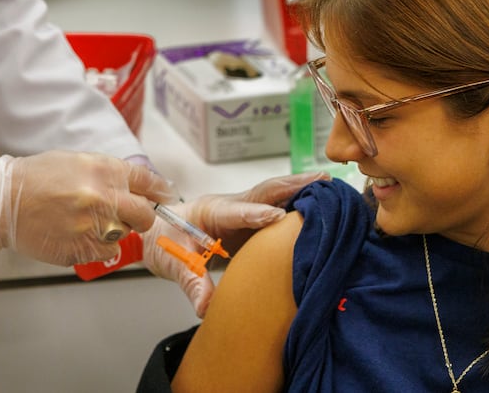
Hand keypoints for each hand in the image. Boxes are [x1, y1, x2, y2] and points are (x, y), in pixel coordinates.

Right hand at [0, 151, 174, 265]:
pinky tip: (78, 234)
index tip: (167, 198)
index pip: (149, 182)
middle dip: (144, 217)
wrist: (4, 198)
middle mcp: (103, 197)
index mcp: (106, 171)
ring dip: (115, 230)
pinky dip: (98, 246)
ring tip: (89, 221)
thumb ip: (114, 175)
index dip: (161, 192)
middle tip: (132, 216)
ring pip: (125, 235)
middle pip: (146, 215)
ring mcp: (92, 226)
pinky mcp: (80, 249)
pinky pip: (105, 251)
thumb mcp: (82, 162)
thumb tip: (146, 186)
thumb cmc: (40, 178)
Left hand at [142, 171, 329, 316]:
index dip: (258, 214)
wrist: (159, 231)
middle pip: (264, 192)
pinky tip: (319, 201)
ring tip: (329, 186)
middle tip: (321, 181)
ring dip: (300, 188)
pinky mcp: (251, 216)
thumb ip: (192, 282)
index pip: (237, 212)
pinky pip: (276, 204)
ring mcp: (243, 207)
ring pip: (273, 194)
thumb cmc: (165, 242)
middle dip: (293, 186)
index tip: (280, 216)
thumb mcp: (174, 263)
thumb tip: (206, 307)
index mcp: (211, 212)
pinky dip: (298, 199)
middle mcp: (231, 204)